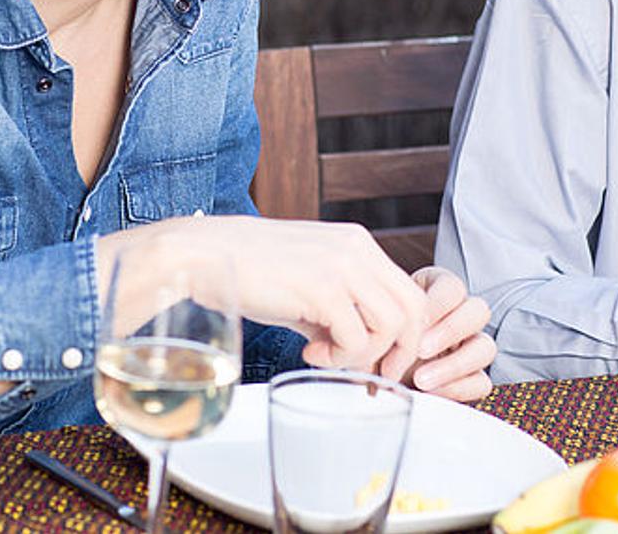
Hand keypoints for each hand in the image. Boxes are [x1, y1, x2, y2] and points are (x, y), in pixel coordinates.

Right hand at [102, 216, 428, 369]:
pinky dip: (338, 358)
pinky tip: (308, 352)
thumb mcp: (307, 283)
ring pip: (392, 325)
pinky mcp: (323, 289)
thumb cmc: (250, 272)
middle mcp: (358, 250)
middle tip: (371, 374)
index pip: (409, 292)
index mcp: (358, 244)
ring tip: (325, 357)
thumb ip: (340, 309)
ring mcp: (343, 267)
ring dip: (363, 355)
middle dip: (399, 351)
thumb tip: (360, 350)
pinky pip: (356, 338)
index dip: (404, 335)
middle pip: (414, 309)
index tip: (381, 361)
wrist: (204, 255)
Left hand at [376, 267, 496, 401]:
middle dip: (450, 330)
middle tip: (420, 348)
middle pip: (478, 312)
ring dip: (455, 364)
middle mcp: (460, 317)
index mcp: (438, 292)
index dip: (438, 303)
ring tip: (420, 378)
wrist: (373, 374)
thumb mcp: (374, 325)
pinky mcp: (472, 378)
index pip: (453, 287)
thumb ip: (381, 323)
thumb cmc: (375, 340)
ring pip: (486, 347)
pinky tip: (430, 393)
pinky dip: (457, 388)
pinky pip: (481, 382)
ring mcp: (470, 348)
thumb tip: (381, 333)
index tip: (416, 320)